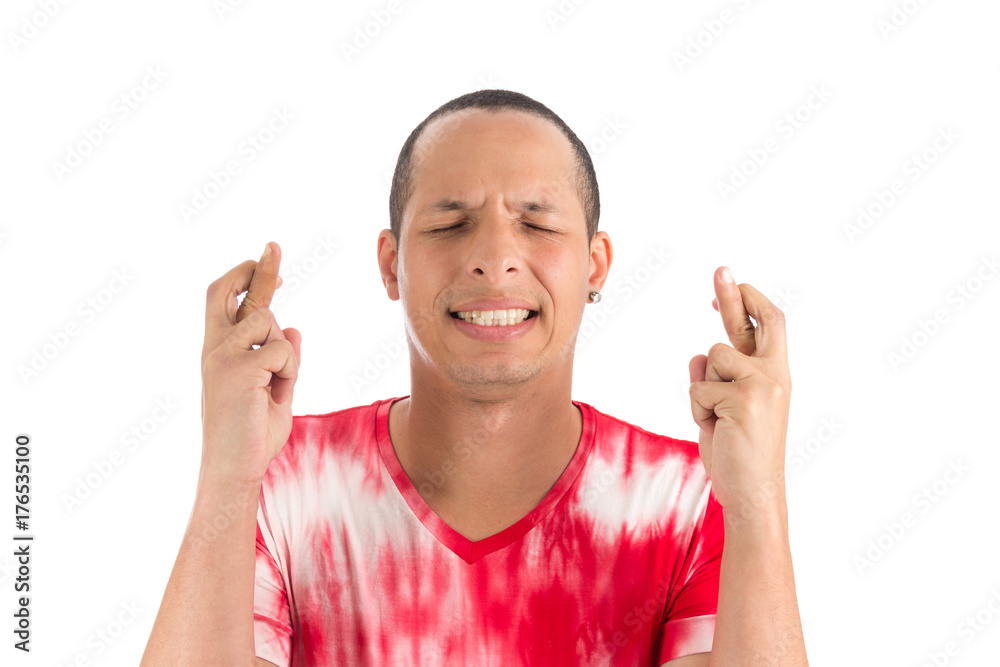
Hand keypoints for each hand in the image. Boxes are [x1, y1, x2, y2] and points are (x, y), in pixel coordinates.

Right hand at [199, 242, 301, 485]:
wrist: (234, 470)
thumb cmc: (252, 437)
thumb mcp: (274, 392)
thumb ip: (281, 360)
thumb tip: (294, 328)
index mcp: (218, 351)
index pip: (230, 301)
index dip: (251, 277)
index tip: (272, 259)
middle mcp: (213, 347)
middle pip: (225, 290)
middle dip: (255, 267)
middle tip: (275, 246)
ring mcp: (221, 355)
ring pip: (269, 322)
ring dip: (286, 353)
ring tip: (274, 386)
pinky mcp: (236, 367)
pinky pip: (283, 350)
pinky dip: (290, 371)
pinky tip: (271, 393)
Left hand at [688, 266, 790, 519]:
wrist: (753, 492)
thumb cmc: (739, 452)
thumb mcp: (727, 408)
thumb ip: (719, 379)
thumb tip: (698, 356)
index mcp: (775, 374)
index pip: (768, 325)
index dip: (748, 303)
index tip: (732, 284)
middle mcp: (774, 374)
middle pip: (752, 321)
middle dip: (732, 293)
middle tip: (721, 268)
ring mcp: (760, 384)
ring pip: (708, 359)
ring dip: (701, 390)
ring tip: (718, 420)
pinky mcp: (741, 398)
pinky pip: (697, 389)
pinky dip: (696, 410)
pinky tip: (716, 430)